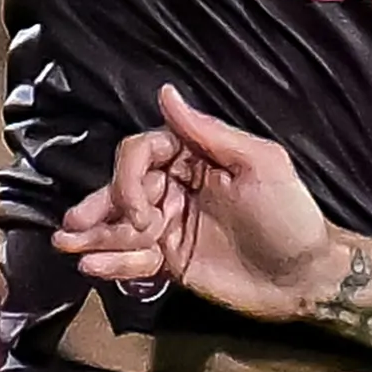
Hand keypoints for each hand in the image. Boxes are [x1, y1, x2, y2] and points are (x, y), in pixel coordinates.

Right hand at [54, 88, 353, 323]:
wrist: (304, 279)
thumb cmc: (289, 215)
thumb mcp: (260, 165)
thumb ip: (209, 133)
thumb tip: (165, 92)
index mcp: (196, 157)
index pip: (142, 154)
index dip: (128, 178)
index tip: (139, 211)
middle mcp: (177, 187)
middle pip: (122, 188)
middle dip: (98, 206)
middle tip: (75, 228)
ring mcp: (171, 225)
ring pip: (121, 225)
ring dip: (93, 234)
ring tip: (66, 246)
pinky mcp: (171, 261)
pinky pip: (133, 258)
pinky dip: (112, 263)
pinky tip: (92, 269)